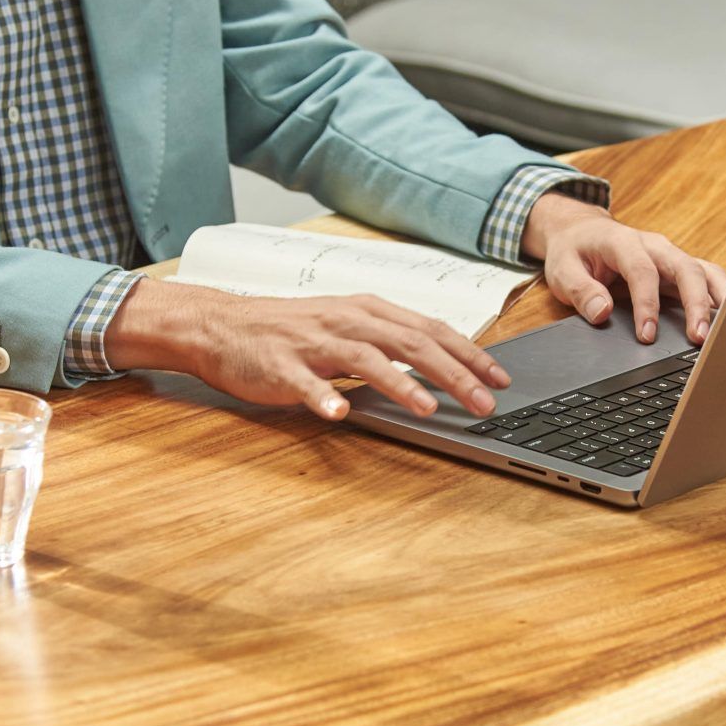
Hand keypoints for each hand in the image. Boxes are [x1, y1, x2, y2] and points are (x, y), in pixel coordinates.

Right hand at [104, 278, 511, 421]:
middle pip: (410, 343)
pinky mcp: (281, 365)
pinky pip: (305, 382)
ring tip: (427, 407)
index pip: (431, 330)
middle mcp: (347, 321)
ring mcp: (313, 343)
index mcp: (368, 312)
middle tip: (484, 401)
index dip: (469, 354)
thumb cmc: (292, 331)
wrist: (224, 326)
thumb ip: (390, 343)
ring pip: (365, 359)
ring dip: (399, 383)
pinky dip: (323, 396)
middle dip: (452, 373)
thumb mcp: (348, 328)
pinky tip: (338, 413)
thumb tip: (442, 367)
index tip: (501, 378)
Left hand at [522, 193, 725, 344]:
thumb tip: (602, 313)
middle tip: (699, 338)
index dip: (647, 304)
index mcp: (623, 242)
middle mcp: (655, 246)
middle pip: (685, 268)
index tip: (647, 335)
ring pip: (705, 271)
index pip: (642, 272)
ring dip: (719, 299)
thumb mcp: (562, 271)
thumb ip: (581, 292)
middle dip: (696, 303)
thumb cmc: (573, 251)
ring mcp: (671, 256)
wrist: (582, 231)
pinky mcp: (679, 269)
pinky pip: (707, 280)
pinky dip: (721, 297)